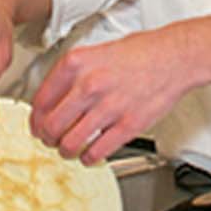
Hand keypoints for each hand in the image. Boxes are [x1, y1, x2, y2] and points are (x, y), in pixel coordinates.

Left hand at [29, 27, 195, 165]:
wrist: (175, 57)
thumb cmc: (141, 53)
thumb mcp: (96, 51)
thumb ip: (74, 73)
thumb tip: (54, 97)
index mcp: (76, 64)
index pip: (41, 101)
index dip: (35, 119)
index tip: (37, 125)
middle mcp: (89, 85)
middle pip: (51, 126)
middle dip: (47, 138)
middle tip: (50, 140)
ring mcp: (108, 107)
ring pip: (70, 143)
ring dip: (65, 151)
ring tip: (68, 149)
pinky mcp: (128, 125)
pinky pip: (97, 152)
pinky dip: (88, 158)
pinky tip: (89, 154)